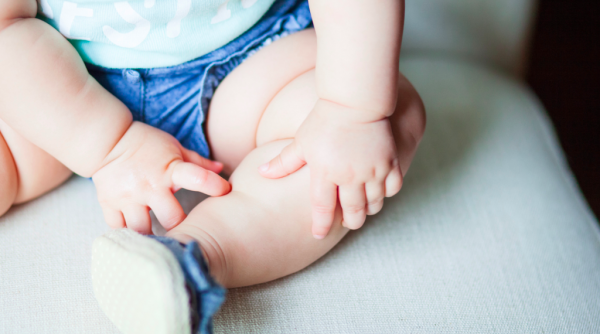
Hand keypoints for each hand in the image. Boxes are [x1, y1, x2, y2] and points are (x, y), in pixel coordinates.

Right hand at [92, 122, 230, 233]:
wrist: (107, 140)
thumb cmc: (147, 144)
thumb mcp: (175, 148)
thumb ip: (198, 163)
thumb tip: (221, 168)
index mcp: (170, 170)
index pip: (197, 177)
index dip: (214, 185)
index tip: (226, 192)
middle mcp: (149, 186)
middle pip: (172, 219)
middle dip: (181, 228)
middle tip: (186, 234)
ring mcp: (128, 197)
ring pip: (142, 230)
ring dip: (153, 237)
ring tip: (160, 242)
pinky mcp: (109, 204)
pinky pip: (119, 228)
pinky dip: (128, 234)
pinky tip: (136, 236)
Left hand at [258, 99, 401, 238]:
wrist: (354, 101)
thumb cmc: (324, 120)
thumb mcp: (301, 142)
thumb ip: (284, 162)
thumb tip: (261, 174)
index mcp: (325, 172)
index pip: (322, 209)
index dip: (320, 225)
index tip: (318, 234)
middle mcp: (350, 175)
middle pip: (353, 213)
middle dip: (350, 222)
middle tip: (347, 222)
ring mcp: (372, 170)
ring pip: (374, 204)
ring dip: (368, 210)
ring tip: (363, 208)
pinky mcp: (390, 161)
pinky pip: (393, 188)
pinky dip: (387, 194)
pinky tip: (379, 191)